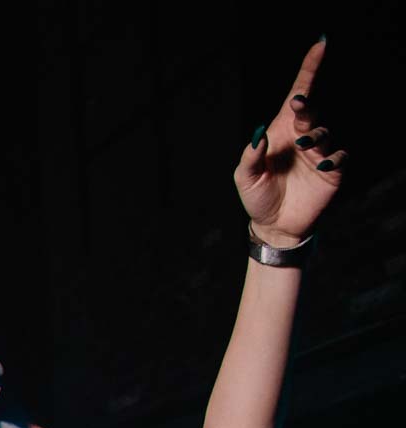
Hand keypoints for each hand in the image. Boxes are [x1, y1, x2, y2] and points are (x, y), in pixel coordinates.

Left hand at [235, 39, 344, 248]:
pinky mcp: (332, 171)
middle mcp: (302, 138)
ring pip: (324, 132)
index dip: (308, 71)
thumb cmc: (258, 197)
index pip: (296, 96)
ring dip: (315, 134)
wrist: (273, 224)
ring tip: (303, 144)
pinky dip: (333, 157)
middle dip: (306, 106)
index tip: (319, 46)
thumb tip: (258, 134)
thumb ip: (250, 156)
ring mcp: (318, 153)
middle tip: (298, 106)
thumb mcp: (245, 178)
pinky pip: (339, 156)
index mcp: (280, 132)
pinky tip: (322, 164)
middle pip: (311, 111)